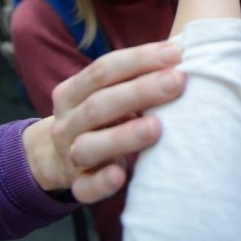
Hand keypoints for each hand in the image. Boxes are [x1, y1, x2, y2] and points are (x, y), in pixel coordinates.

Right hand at [22, 42, 185, 203]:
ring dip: (124, 135)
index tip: (176, 53)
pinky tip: (120, 174)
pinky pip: (86, 187)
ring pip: (90, 145)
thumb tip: (181, 53)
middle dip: (140, 91)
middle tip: (178, 82)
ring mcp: (70, 155)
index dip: (139, 59)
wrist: (58, 158)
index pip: (102, 70)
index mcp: (72, 92)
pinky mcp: (78, 184)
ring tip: (158, 127)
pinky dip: (102, 183)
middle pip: (99, 104)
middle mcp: (67, 122)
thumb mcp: (106, 93)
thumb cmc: (101, 117)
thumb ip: (134, 77)